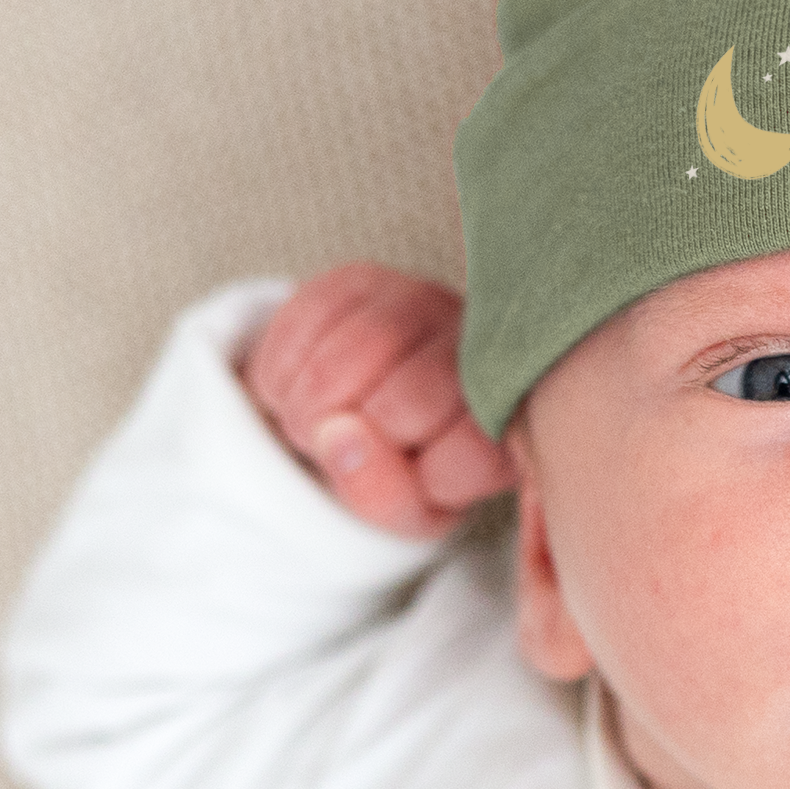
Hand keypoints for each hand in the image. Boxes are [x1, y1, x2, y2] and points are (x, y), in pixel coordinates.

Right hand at [239, 263, 515, 539]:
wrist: (367, 408)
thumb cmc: (406, 464)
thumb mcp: (409, 509)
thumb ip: (383, 496)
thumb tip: (339, 437)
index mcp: (511, 410)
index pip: (465, 455)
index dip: (411, 479)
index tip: (400, 476)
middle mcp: (477, 345)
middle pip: (403, 403)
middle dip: (351, 442)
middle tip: (340, 450)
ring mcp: (422, 301)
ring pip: (346, 360)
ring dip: (307, 410)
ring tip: (314, 425)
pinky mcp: (361, 279)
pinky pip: (302, 323)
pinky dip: (279, 375)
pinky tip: (297, 391)